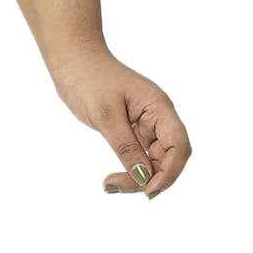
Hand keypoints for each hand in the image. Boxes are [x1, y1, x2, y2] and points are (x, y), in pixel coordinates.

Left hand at [48, 41, 191, 200]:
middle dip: (150, 178)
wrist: (73, 61)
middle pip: (169, 157)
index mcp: (159, 107)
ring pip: (153, 160)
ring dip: (137, 177)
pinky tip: (113, 178)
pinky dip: (129, 169)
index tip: (148, 191)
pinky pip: (139, 155)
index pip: (179, 146)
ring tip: (109, 185)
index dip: (169, 172)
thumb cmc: (89, 80)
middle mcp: (158, 116)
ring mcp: (146, 123)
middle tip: (115, 187)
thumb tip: (143, 177)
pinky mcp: (132, 129)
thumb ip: (126, 147)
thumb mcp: (106, 116)